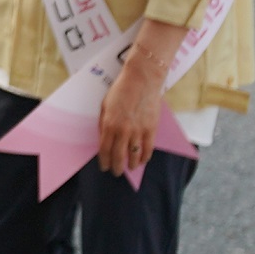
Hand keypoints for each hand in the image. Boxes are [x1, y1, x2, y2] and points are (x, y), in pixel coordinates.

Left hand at [98, 56, 166, 177]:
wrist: (141, 81)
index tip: (104, 167)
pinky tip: (142, 161)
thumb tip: (104, 139)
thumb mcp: (105, 106)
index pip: (105, 150)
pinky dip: (144, 157)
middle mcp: (123, 130)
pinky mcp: (151, 129)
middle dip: (116, 167)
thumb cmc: (120, 91)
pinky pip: (148, 148)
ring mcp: (138, 130)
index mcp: (109, 124)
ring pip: (134, 155)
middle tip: (116, 172)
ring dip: (131, 165)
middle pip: (119, 156)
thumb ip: (104, 124)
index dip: (104, 161)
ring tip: (129, 169)